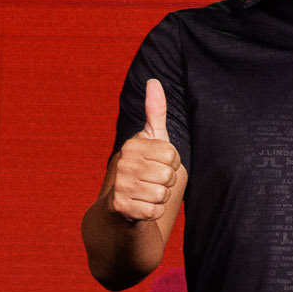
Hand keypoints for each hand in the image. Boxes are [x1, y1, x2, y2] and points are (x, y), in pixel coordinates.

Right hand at [106, 80, 184, 225]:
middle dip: (167, 182)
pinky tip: (142, 205)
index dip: (172, 163)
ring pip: (162, 194)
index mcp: (132, 145)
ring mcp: (120, 185)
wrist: (123, 202)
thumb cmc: (144, 166)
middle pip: (169, 176)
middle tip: (152, 180)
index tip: (158, 164)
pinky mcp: (121, 207)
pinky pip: (155, 210)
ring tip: (147, 192)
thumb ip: (156, 111)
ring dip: (160, 197)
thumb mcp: (153, 138)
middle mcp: (123, 163)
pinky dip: (153, 211)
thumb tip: (153, 80)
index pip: (172, 155)